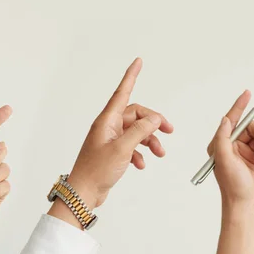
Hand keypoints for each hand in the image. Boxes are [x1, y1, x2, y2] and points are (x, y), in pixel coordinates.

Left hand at [66, 58, 173, 208]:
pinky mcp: (112, 152)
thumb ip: (140, 131)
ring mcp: (109, 139)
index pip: (122, 92)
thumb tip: (155, 118)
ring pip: (135, 132)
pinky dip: (139, 154)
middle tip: (169, 131)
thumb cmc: (97, 170)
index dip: (131, 76)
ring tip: (160, 153)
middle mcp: (107, 127)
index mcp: (106, 121)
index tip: (138, 61)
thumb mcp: (122, 149)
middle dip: (153, 122)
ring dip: (149, 140)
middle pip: (135, 115)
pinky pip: (130, 146)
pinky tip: (141, 165)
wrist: (84, 192)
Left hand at [208, 90, 253, 215]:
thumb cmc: (232, 184)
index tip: (247, 93)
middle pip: (252, 128)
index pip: (231, 120)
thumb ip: (223, 138)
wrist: (246, 203)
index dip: (239, 106)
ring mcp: (245, 152)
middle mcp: (232, 145)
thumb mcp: (224, 160)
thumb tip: (226, 119)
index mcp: (220, 143)